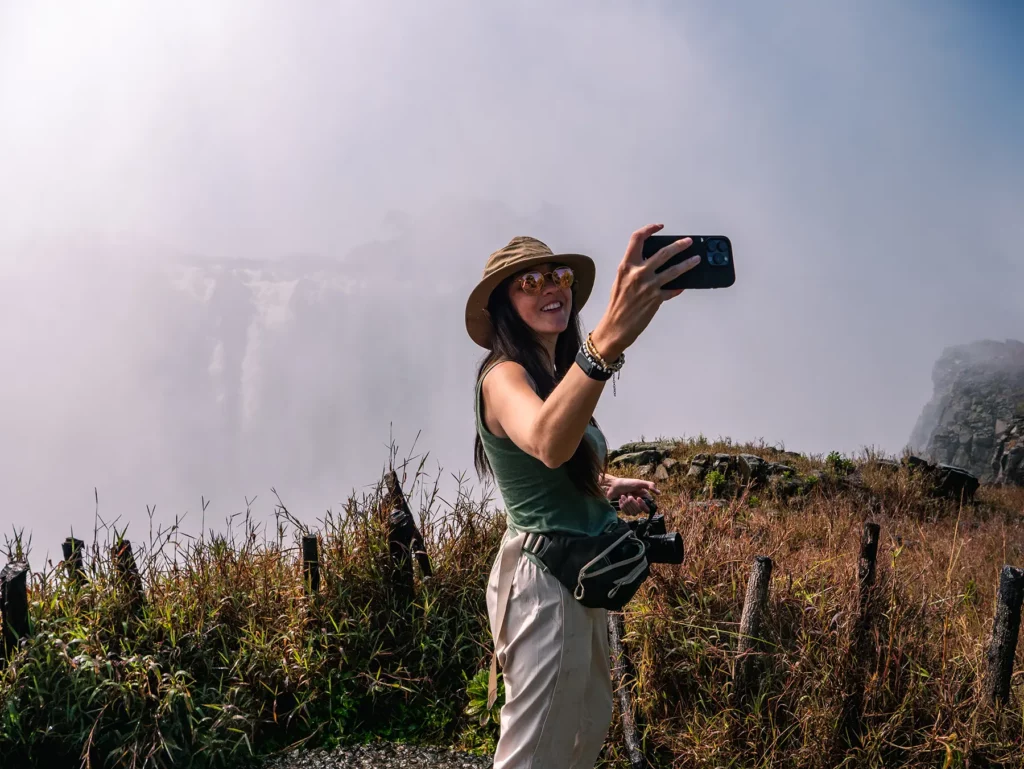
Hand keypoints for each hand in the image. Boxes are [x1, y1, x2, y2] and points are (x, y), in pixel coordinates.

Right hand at [590, 224, 700, 359]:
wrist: (616, 326)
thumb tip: (650, 261)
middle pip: (663, 252)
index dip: (649, 229)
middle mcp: (638, 273)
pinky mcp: (657, 298)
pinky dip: (679, 287)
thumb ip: (634, 269)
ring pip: (674, 270)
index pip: (637, 239)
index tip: (659, 227)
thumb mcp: (620, 281)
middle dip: (679, 245)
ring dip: (688, 263)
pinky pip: (673, 290)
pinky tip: (683, 285)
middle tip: (688, 242)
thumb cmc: (617, 305)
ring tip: (696, 259)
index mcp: (626, 266)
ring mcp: (649, 286)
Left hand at [601, 476, 658, 514]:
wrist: (613, 486)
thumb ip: (649, 485)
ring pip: (633, 513)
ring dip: (626, 504)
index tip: (638, 498)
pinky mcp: (626, 510)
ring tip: (623, 496)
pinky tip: (620, 499)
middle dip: (632, 503)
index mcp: (644, 498)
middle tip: (628, 495)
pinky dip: (622, 506)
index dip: (643, 505)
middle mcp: (639, 504)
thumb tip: (659, 493)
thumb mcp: (638, 482)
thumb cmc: (626, 483)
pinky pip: (626, 513)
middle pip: (639, 511)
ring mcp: (632, 507)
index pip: (647, 508)